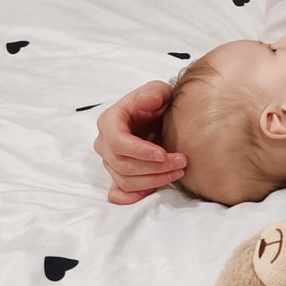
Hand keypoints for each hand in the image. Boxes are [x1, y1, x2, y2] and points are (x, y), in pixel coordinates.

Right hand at [93, 80, 184, 203]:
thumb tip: (145, 102)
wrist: (158, 115)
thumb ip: (154, 93)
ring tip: (179, 171)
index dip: (140, 151)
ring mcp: (109, 162)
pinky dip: (134, 196)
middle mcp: (105, 144)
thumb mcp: (158, 90)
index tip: (163, 154)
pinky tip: (154, 189)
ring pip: (126, 180)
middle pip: (123, 165)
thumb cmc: (156, 101)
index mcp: (109, 121)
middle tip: (181, 162)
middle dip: (154, 167)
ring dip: (154, 180)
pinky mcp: (117, 175)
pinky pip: (118, 193)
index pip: (118, 143)